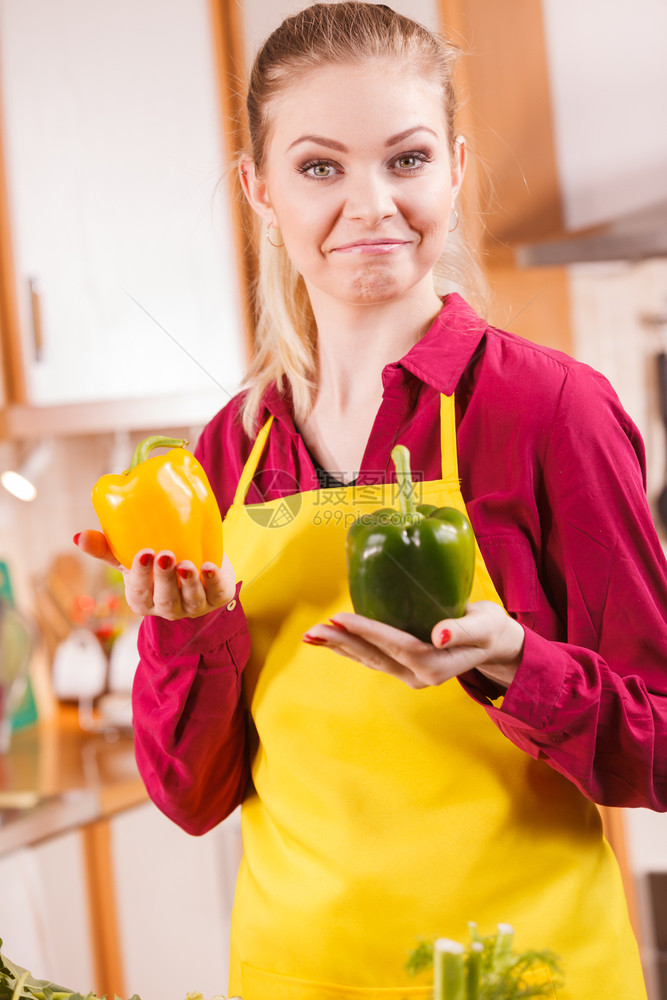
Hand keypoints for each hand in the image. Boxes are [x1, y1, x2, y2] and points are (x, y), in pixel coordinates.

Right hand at [74, 529, 235, 618]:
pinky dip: (213, 582)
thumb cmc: (156, 563)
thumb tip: (78, 536)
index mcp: (144, 600)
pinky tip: (209, 567)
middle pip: (165, 600)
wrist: (197, 559)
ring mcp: (194, 606)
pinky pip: (216, 594)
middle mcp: (168, 608)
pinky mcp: (217, 597)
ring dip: (189, 583)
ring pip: (191, 601)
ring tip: (186, 564)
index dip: (141, 576)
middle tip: (165, 555)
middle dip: (164, 579)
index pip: (140, 593)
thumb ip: (107, 549)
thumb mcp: (131, 557)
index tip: (143, 553)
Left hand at [302, 601, 524, 689]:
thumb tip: (438, 634)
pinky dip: (350, 649)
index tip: (340, 617)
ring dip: (339, 648)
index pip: (395, 645)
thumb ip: (462, 629)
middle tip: (313, 631)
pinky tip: (332, 640)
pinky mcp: (405, 669)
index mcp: (436, 665)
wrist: (495, 645)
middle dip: (342, 642)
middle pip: (375, 656)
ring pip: (369, 660)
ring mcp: (410, 675)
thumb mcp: (484, 624)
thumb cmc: (490, 628)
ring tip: (312, 636)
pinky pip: (372, 659)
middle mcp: (419, 675)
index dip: (367, 631)